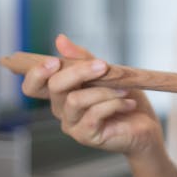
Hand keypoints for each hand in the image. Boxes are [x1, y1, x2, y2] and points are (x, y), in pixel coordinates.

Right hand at [20, 34, 164, 157]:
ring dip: (103, 90)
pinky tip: (128, 103)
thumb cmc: (124, 97)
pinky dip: (113, 104)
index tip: (54, 61)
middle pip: (54, 87)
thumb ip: (82, 59)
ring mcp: (72, 125)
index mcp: (61, 92)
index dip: (36, 73)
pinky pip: (93, 115)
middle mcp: (61, 109)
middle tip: (103, 65)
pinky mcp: (86, 136)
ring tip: (124, 89)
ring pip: (75, 100)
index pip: (32, 86)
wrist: (144, 125)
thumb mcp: (105, 72)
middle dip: (79, 72)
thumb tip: (60, 39)